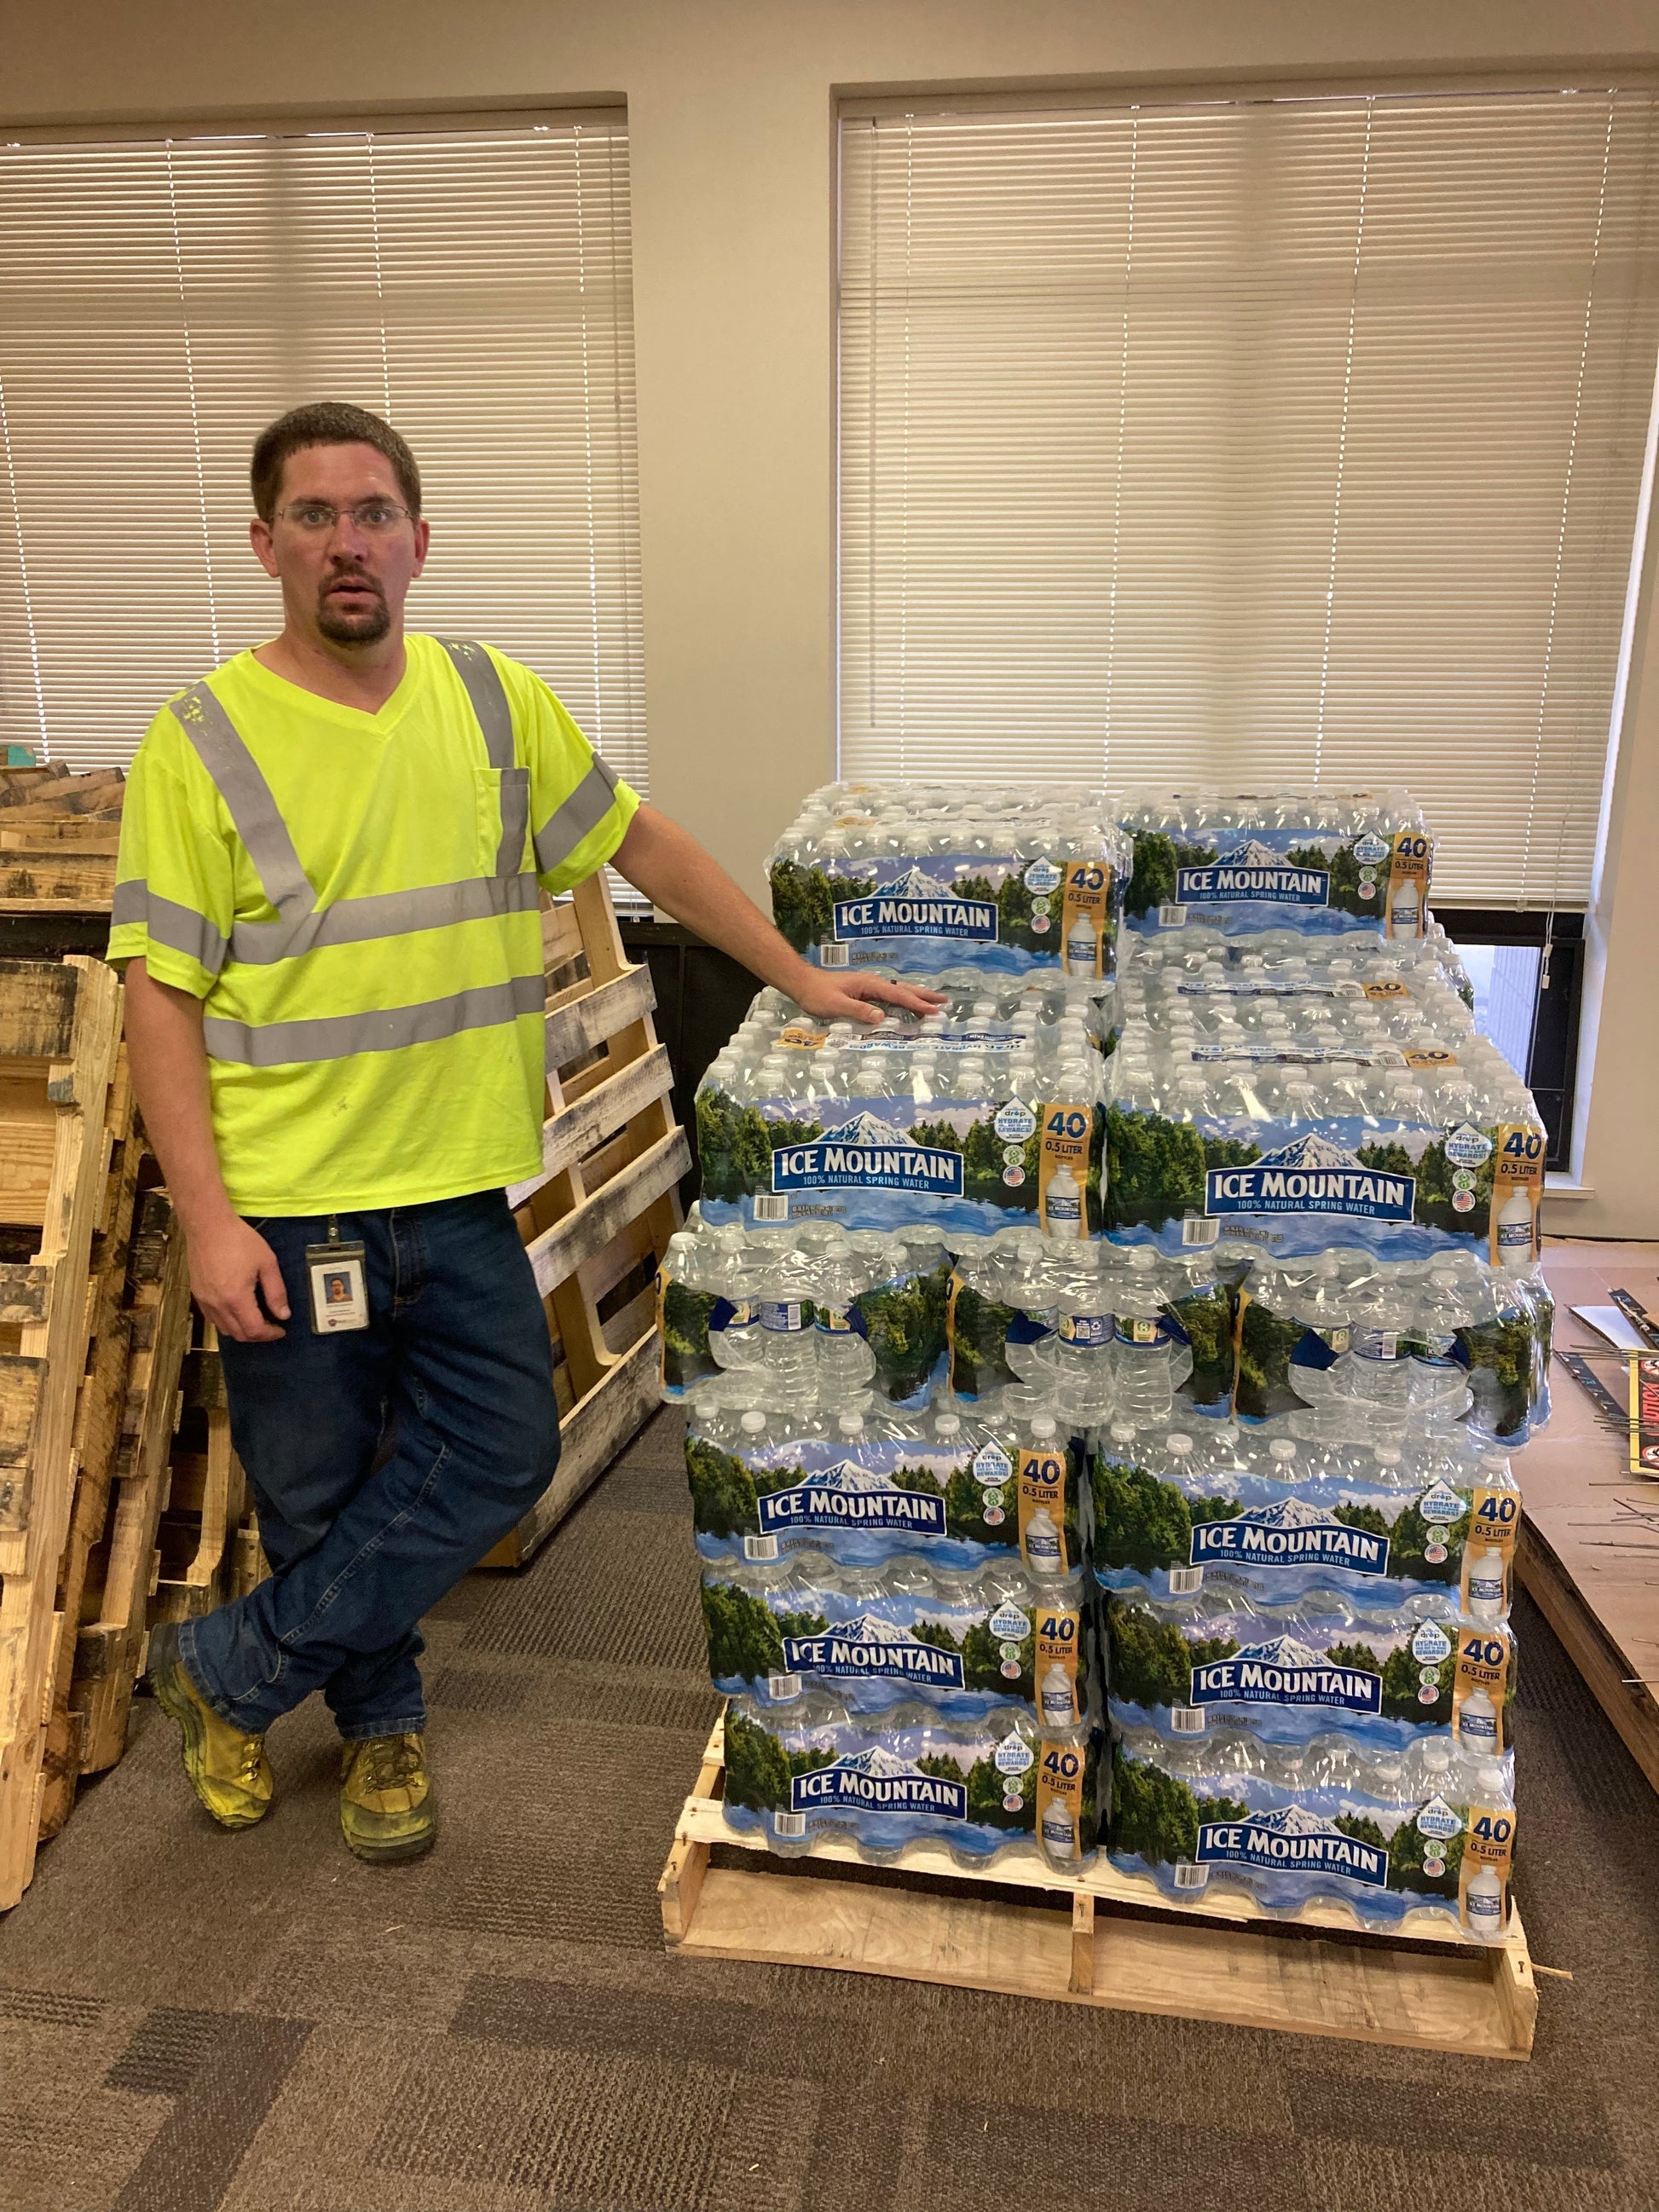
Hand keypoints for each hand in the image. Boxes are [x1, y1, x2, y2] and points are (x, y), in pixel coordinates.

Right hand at [187, 1214, 290, 1342]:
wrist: (207, 1225)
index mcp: (236, 1298)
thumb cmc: (239, 1240)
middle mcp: (217, 1304)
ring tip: (256, 1319)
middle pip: (238, 1334)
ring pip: (224, 1329)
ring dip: (242, 1330)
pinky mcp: (197, 1294)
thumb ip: (276, 1292)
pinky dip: (227, 1321)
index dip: (270, 1334)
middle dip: (258, 1335)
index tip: (281, 1329)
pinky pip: (212, 1318)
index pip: (254, 1330)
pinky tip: (237, 1310)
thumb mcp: (267, 1263)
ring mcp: (204, 1300)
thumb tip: (283, 1315)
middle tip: (272, 1326)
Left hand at [789, 971, 949, 1026]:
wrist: (803, 983)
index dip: (916, 1004)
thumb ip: (858, 1011)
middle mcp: (873, 983)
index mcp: (869, 984)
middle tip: (944, 1001)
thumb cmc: (817, 994)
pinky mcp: (865, 991)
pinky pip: (889, 996)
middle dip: (924, 996)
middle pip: (904, 989)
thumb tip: (881, 1017)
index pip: (898, 995)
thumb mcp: (836, 1005)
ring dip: (916, 996)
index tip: (933, 1011)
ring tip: (933, 1002)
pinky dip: (903, 999)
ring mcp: (869, 986)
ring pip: (898, 991)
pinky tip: (907, 1005)